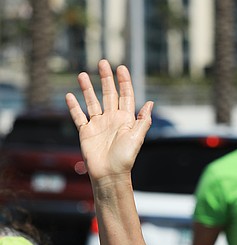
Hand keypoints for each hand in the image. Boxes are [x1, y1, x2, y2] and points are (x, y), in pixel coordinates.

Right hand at [65, 60, 152, 183]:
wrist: (109, 174)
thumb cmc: (125, 158)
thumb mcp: (137, 138)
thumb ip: (143, 121)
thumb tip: (151, 103)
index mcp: (126, 120)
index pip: (125, 96)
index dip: (124, 82)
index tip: (121, 68)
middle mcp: (112, 120)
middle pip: (108, 95)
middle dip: (106, 79)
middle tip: (102, 62)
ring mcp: (98, 125)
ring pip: (92, 102)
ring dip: (87, 89)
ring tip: (82, 74)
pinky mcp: (86, 132)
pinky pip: (78, 116)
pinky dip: (74, 106)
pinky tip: (69, 95)